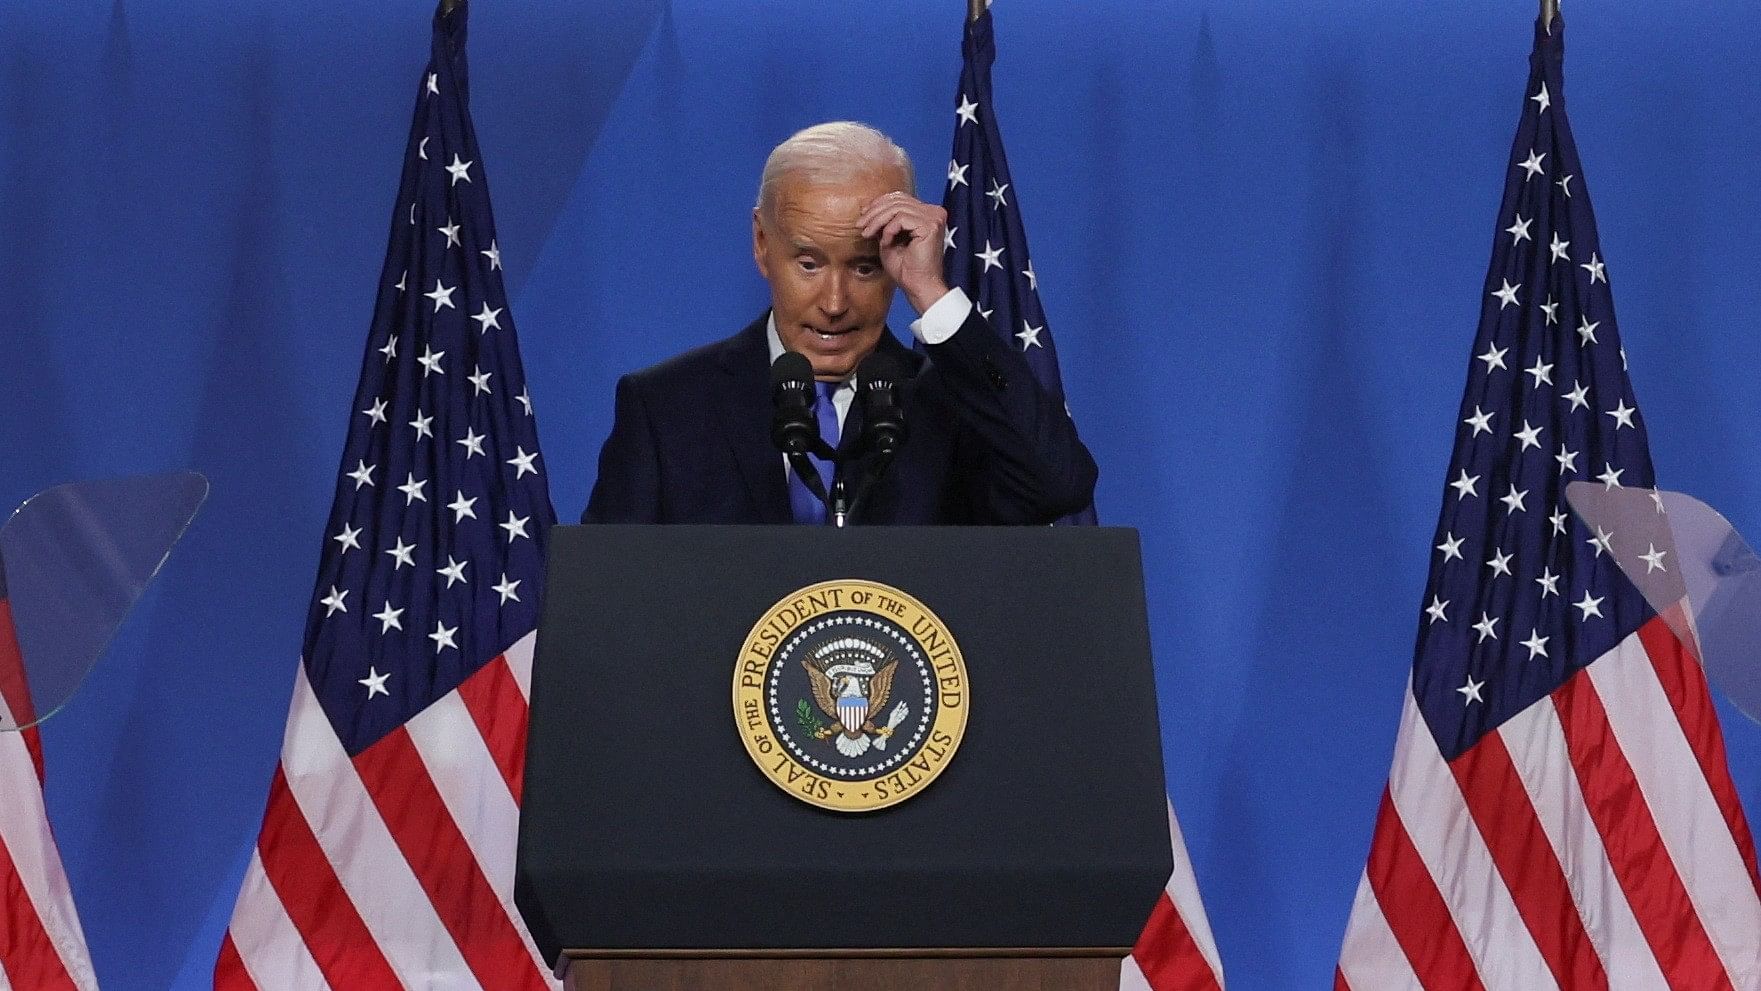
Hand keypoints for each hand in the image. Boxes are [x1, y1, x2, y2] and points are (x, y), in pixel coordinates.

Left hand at [859, 192, 950, 315]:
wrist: (918, 286)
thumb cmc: (905, 268)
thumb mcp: (889, 238)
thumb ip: (884, 222)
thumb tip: (868, 208)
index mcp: (927, 213)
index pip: (900, 198)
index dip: (879, 203)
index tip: (863, 215)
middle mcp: (934, 212)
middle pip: (897, 200)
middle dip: (874, 212)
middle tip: (860, 225)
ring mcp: (934, 217)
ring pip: (897, 208)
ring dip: (877, 221)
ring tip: (867, 233)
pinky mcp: (931, 225)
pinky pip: (901, 218)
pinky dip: (889, 230)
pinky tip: (886, 243)